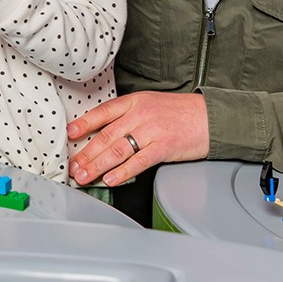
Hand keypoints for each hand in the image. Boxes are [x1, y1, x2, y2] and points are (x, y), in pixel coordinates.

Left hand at [65, 92, 208, 186]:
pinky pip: (138, 161)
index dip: (84, 123)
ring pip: (117, 150)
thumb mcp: (151, 105)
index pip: (103, 112)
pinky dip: (122, 172)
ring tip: (85, 177)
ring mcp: (152, 130)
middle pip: (106, 136)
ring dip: (97, 166)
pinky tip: (111, 179)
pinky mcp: (164, 147)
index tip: (70, 134)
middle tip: (73, 167)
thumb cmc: (181, 113)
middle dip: (86, 154)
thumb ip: (129, 117)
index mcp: (135, 102)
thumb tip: (104, 135)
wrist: (212, 117)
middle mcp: (140, 115)